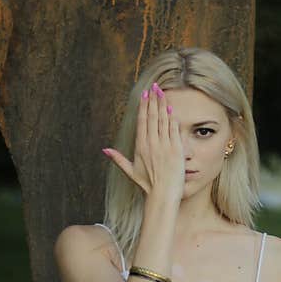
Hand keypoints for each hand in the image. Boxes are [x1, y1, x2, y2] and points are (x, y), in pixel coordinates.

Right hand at [104, 82, 184, 202]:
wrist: (163, 194)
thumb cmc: (148, 185)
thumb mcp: (130, 171)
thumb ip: (118, 159)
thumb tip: (104, 149)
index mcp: (140, 147)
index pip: (142, 121)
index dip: (143, 106)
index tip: (144, 95)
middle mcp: (151, 144)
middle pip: (152, 117)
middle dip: (153, 100)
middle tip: (154, 87)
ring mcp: (164, 145)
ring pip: (163, 120)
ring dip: (163, 104)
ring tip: (162, 92)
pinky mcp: (176, 149)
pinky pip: (173, 129)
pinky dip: (172, 118)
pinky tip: (171, 108)